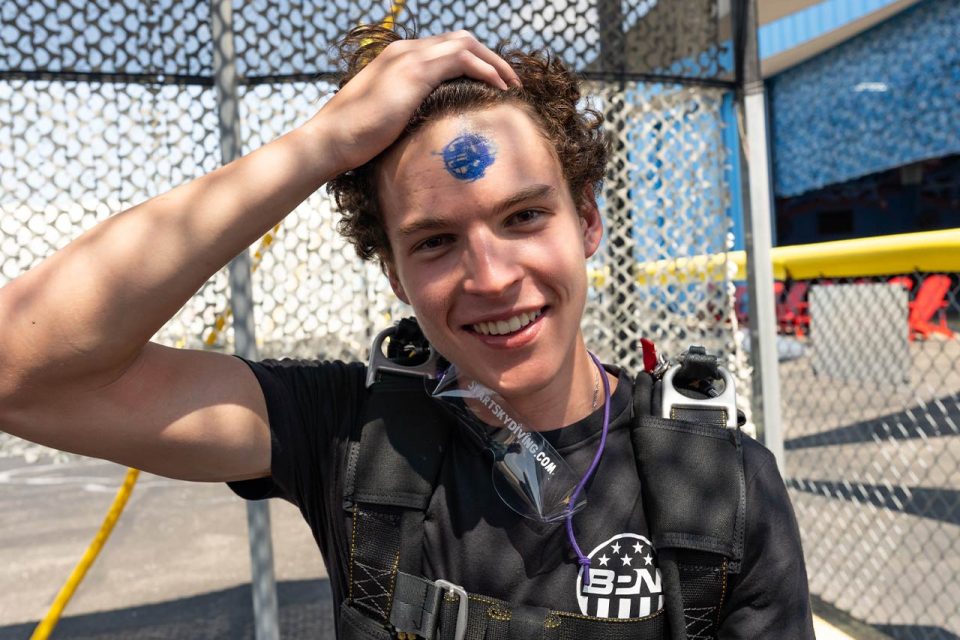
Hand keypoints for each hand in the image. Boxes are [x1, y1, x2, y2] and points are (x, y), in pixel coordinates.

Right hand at [315, 30, 520, 173]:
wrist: (331, 140)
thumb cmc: (354, 139)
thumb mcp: (386, 118)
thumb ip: (407, 111)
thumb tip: (426, 129)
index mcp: (397, 58)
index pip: (444, 48)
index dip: (472, 62)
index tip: (491, 84)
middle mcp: (405, 50)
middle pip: (460, 39)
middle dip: (489, 57)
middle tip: (509, 81)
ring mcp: (409, 58)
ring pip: (466, 44)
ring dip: (494, 62)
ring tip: (512, 84)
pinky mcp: (414, 72)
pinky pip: (462, 59)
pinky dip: (486, 70)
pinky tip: (499, 89)